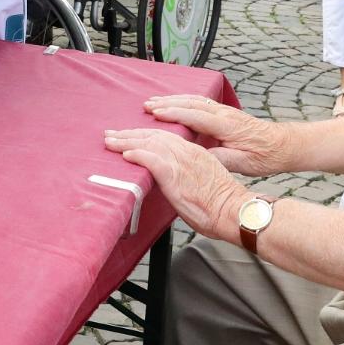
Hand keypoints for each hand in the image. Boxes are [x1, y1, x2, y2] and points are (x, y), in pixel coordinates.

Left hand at [101, 126, 243, 240]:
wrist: (233, 210)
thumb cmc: (220, 203)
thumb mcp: (202, 179)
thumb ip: (185, 174)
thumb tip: (171, 179)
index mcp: (193, 151)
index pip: (163, 136)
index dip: (143, 134)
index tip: (128, 135)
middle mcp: (186, 152)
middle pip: (152, 135)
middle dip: (129, 134)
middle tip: (110, 133)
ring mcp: (180, 162)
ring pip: (149, 143)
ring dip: (126, 141)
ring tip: (110, 141)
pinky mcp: (175, 175)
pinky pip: (151, 160)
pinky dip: (137, 155)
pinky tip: (124, 154)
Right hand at [138, 94, 289, 175]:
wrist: (284, 145)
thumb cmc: (265, 156)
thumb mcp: (243, 163)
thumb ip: (221, 158)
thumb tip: (198, 155)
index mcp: (226, 125)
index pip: (195, 116)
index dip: (174, 114)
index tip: (155, 113)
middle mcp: (223, 114)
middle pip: (190, 103)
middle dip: (167, 103)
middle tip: (146, 106)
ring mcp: (224, 111)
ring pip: (194, 100)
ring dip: (172, 100)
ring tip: (153, 103)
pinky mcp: (225, 113)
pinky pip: (199, 102)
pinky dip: (183, 101)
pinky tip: (174, 103)